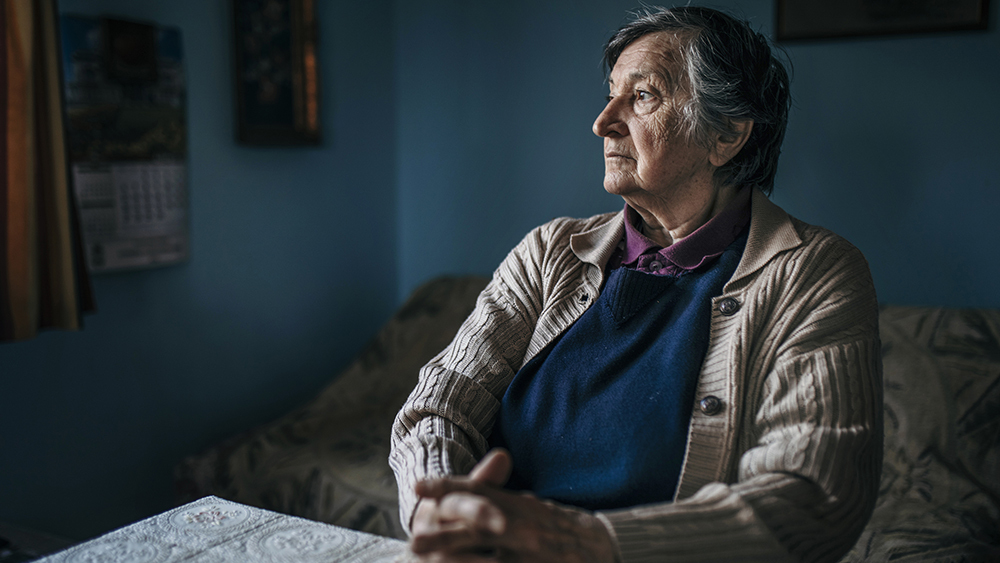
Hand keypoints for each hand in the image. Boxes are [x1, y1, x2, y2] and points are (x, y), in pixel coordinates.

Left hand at [409, 448, 616, 562]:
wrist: (607, 546)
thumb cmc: (561, 529)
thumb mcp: (529, 509)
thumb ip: (500, 499)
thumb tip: (469, 492)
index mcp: (517, 505)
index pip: (479, 492)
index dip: (449, 488)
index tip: (418, 487)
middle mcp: (523, 525)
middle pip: (477, 529)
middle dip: (443, 537)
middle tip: (412, 544)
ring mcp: (532, 550)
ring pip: (488, 560)